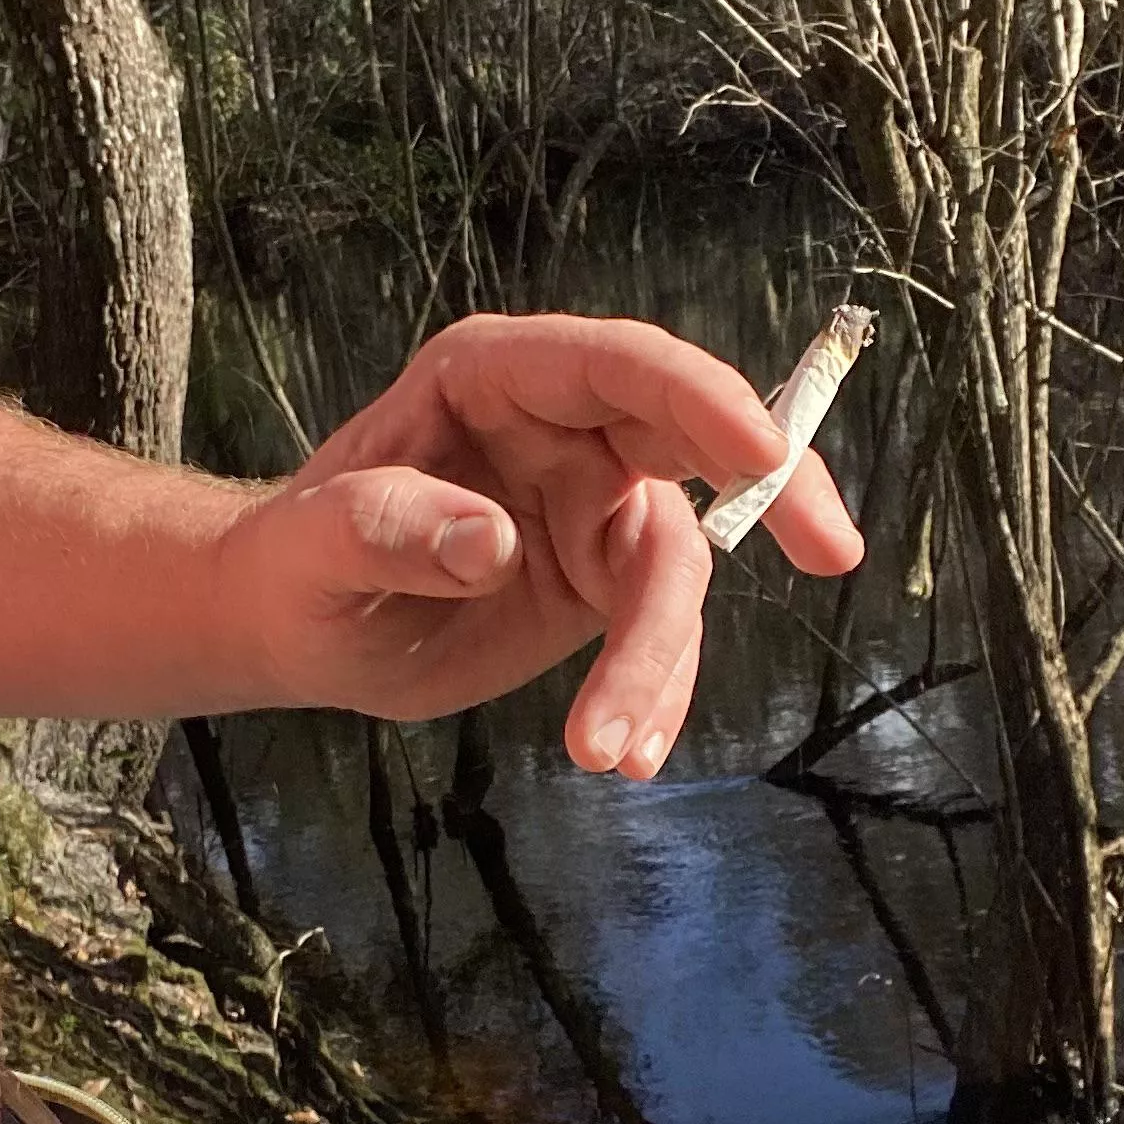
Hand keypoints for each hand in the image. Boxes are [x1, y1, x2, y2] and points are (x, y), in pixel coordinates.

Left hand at [216, 314, 866, 775]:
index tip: (762, 450)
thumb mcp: (312, 547)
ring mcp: (591, 503)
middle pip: (692, 440)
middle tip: (830, 552)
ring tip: (606, 752)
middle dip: (772, 489)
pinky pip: (656, 632)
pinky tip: (622, 756)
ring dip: (659, 660)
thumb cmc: (293, 561)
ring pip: (674, 567)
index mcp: (495, 378)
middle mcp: (562, 428)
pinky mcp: (599, 580)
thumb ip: (391, 528)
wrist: (295, 626)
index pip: (616, 367)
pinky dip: (651, 695)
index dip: (697, 396)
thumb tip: (492, 540)